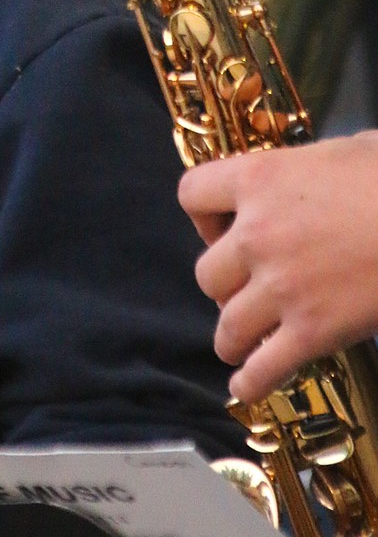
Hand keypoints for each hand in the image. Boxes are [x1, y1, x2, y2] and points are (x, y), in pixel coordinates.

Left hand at [178, 131, 377, 402]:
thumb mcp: (345, 151)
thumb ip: (309, 166)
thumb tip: (316, 173)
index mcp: (260, 179)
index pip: (191, 195)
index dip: (203, 215)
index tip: (221, 228)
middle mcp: (256, 234)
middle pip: (205, 271)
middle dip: (222, 282)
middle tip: (243, 287)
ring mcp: (281, 286)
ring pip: (226, 324)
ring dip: (232, 335)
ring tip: (237, 342)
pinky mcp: (312, 331)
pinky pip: (264, 366)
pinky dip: (251, 380)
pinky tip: (247, 384)